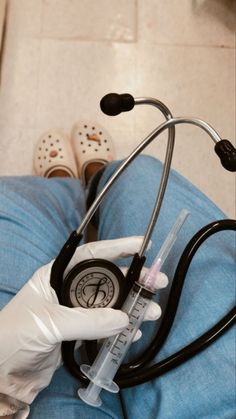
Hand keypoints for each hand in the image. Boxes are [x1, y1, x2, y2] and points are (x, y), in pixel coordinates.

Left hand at [0, 237, 166, 404]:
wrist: (2, 374)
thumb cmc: (15, 337)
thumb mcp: (49, 323)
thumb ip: (86, 321)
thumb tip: (123, 319)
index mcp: (56, 276)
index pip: (91, 255)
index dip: (117, 247)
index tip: (141, 244)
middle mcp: (68, 291)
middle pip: (107, 280)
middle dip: (133, 281)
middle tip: (158, 283)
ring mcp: (75, 313)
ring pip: (111, 305)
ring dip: (132, 308)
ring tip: (152, 312)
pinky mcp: (79, 335)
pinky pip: (106, 328)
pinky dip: (121, 330)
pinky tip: (133, 332)